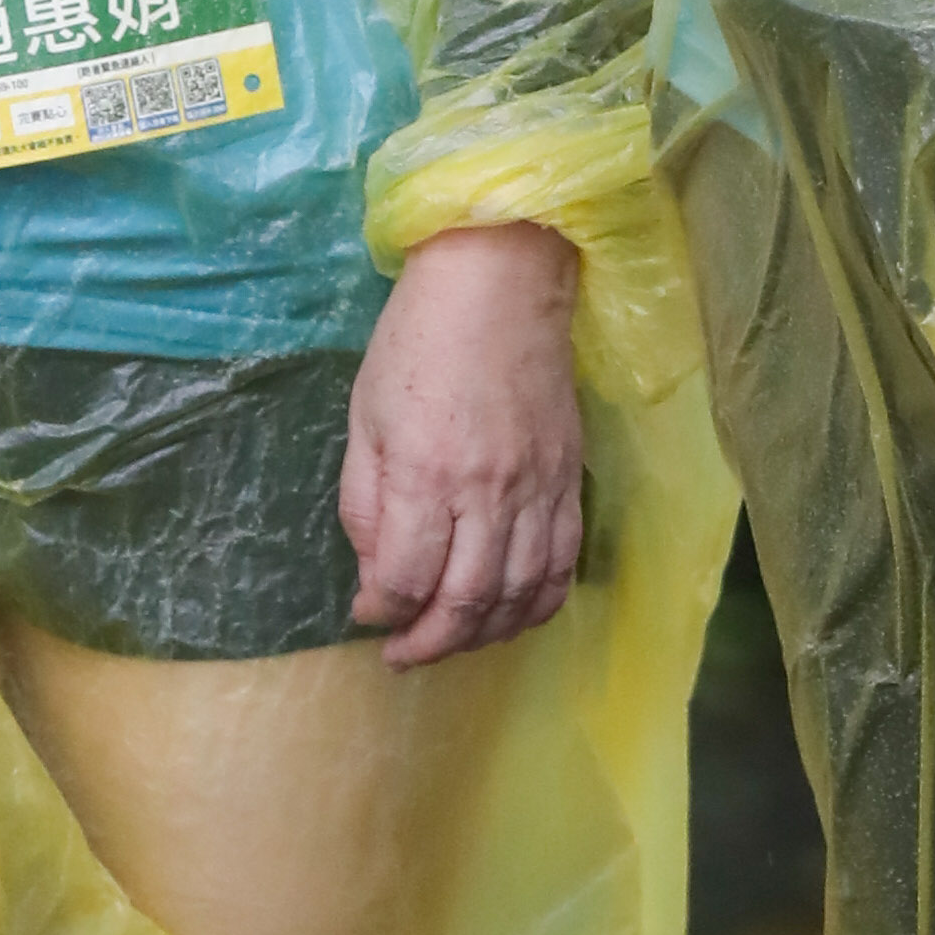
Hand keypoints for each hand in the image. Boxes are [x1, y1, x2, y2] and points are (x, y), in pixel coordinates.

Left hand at [343, 227, 586, 667]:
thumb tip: (375, 580)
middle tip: (402, 655)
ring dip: (483, 636)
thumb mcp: (364, 418)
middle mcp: (487, 492)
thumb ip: (366, 505)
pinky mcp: (569, 479)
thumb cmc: (417, 340)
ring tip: (451, 640)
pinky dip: (538, 606)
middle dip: (430, 644)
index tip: (367, 613)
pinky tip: (510, 616)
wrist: (502, 280)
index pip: (408, 580)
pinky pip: (563, 566)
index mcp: (426, 473)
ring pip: (519, 596)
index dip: (383, 612)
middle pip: (466, 602)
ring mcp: (538, 488)